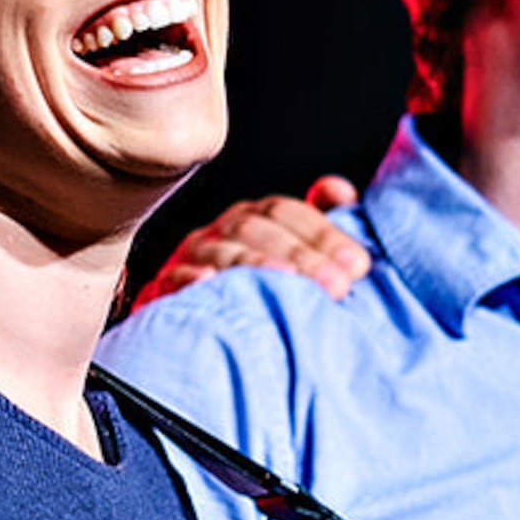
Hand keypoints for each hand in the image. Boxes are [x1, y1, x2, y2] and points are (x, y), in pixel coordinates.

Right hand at [135, 176, 368, 307]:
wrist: (190, 327)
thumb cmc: (248, 290)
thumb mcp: (287, 256)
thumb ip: (316, 227)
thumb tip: (339, 191)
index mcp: (251, 220)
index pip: (286, 212)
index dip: (323, 232)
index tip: (358, 263)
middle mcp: (220, 233)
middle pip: (258, 230)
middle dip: (301, 255)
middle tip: (337, 284)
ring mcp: (190, 260)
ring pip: (221, 253)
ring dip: (255, 265)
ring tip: (286, 281)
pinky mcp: (161, 291)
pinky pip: (174, 281)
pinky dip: (191, 281)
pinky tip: (209, 283)